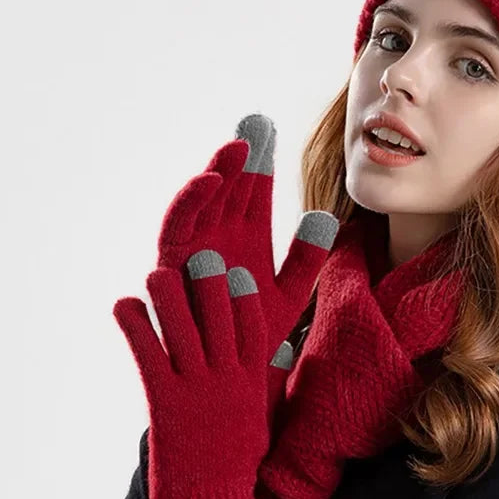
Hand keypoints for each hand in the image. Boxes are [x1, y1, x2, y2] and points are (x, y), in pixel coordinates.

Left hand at [113, 251, 279, 498]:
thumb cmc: (237, 471)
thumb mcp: (259, 423)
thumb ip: (266, 384)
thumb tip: (279, 353)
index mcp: (251, 386)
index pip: (253, 332)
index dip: (243, 301)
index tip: (239, 274)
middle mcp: (227, 381)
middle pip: (220, 321)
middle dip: (209, 287)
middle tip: (200, 257)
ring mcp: (197, 390)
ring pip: (184, 332)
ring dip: (169, 298)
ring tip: (158, 271)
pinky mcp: (166, 404)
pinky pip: (150, 356)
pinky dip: (137, 328)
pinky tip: (124, 306)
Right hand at [156, 114, 338, 419]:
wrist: (227, 374)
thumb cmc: (254, 334)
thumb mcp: (291, 294)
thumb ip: (307, 257)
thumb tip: (325, 215)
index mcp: (247, 239)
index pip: (254, 192)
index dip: (262, 161)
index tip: (272, 129)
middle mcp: (219, 237)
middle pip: (230, 188)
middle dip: (242, 157)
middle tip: (257, 124)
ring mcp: (195, 248)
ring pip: (205, 201)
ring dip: (219, 172)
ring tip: (239, 147)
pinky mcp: (172, 264)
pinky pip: (179, 226)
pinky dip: (192, 202)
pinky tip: (212, 180)